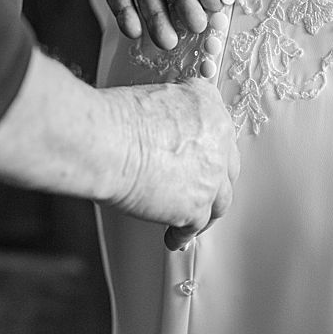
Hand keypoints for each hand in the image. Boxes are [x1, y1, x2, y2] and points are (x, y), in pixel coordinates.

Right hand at [103, 78, 239, 249]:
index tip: (199, 151)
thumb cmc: (114, 119)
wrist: (106, 144)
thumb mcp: (150, 96)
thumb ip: (166, 113)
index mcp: (206, 105)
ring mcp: (211, 177)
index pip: (217, 126)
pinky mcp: (196, 207)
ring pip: (219, 199)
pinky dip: (183, 233)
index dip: (207, 144)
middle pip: (227, 166)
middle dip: (214, 177)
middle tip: (199, 184)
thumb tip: (157, 128)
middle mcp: (218, 141)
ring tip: (193, 217)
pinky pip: (194, 226)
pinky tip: (175, 237)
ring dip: (206, 209)